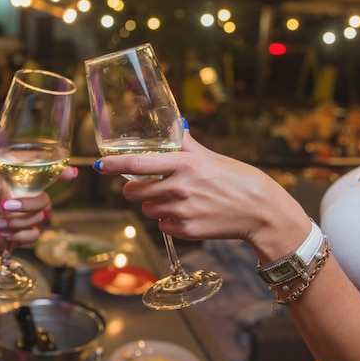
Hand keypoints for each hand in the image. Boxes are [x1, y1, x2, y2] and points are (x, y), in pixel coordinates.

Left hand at [0, 148, 77, 253]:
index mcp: (14, 182)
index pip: (41, 174)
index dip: (60, 172)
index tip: (72, 173)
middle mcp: (22, 198)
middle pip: (44, 199)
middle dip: (28, 204)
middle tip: (4, 207)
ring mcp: (22, 217)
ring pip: (38, 218)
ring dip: (17, 221)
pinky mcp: (20, 234)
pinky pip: (33, 235)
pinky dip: (19, 235)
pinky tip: (2, 234)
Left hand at [93, 132, 309, 256]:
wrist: (261, 211)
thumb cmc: (238, 179)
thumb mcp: (211, 157)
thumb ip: (186, 145)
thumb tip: (173, 129)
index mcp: (185, 164)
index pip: (138, 163)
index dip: (114, 165)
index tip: (98, 165)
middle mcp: (179, 187)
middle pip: (134, 192)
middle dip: (135, 189)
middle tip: (148, 186)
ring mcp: (181, 211)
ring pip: (147, 210)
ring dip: (154, 205)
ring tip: (178, 200)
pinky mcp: (185, 231)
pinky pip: (162, 226)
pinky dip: (169, 222)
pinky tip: (188, 214)